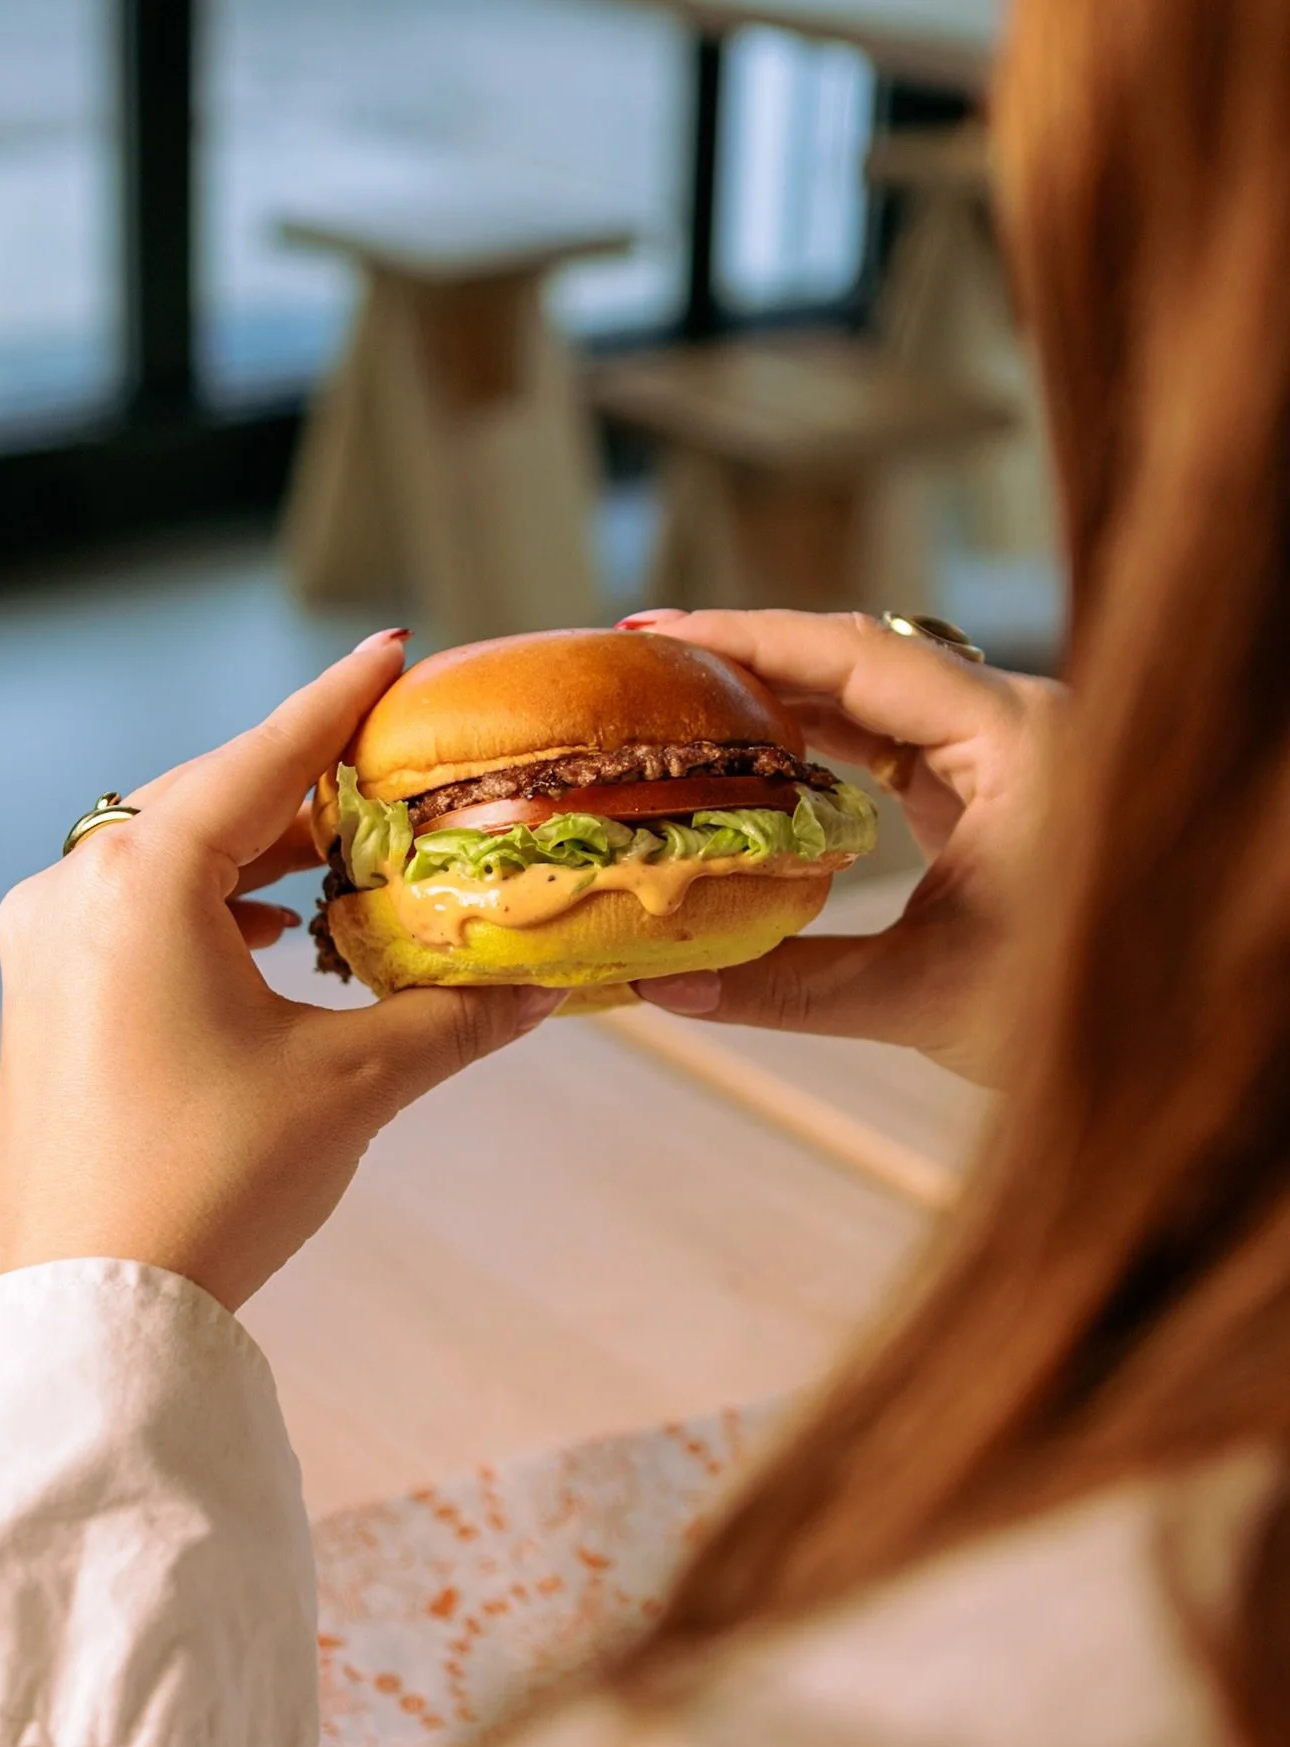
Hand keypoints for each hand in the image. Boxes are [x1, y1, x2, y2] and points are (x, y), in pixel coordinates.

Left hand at [0, 633, 563, 1312]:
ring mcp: (44, 944)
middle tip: (390, 775)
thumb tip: (543, 987)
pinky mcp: (42, 994)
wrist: (91, 1310)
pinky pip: (135, 906)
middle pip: (209, 797)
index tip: (390, 651)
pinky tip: (268, 933)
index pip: (262, 759)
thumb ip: (454, 1016)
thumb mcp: (354, 1084)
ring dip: (256, 849)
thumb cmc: (216, 1183)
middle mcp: (74, 889)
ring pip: (167, 851)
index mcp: (142, 882)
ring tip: (342, 859)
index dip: (337, 704)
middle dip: (303, 785)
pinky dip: (210, 901)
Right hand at [620, 610, 1062, 1082]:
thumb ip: (786, 988)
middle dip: (751, 656)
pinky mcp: (996, 788)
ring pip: (876, 695)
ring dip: (781, 697)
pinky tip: (754, 753)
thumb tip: (660, 986)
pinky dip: (821, 742)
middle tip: (645, 658)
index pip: (861, 652)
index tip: (657, 632)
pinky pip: (895, 740)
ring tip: (682, 699)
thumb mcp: (919, 997)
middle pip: (862, 657)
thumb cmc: (1081, 1016)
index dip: (750, 637)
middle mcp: (1017, 722)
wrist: (1167, 1046)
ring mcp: (1009, 751)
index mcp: (1018, 737)